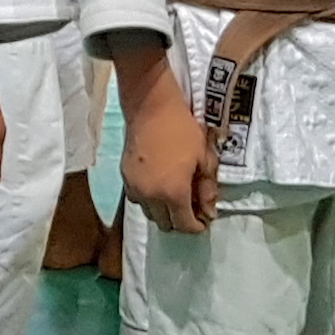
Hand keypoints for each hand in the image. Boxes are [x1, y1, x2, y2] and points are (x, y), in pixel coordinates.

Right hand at [110, 33, 218, 233]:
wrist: (150, 108)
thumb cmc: (183, 130)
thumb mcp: (204, 159)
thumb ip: (207, 189)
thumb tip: (209, 212)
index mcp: (173, 193)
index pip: (185, 225)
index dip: (197, 226)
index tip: (205, 218)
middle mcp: (151, 196)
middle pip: (165, 224)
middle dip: (180, 221)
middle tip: (191, 206)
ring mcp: (134, 187)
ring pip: (149, 214)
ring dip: (163, 211)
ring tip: (173, 196)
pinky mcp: (124, 177)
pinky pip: (137, 199)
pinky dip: (149, 200)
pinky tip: (157, 185)